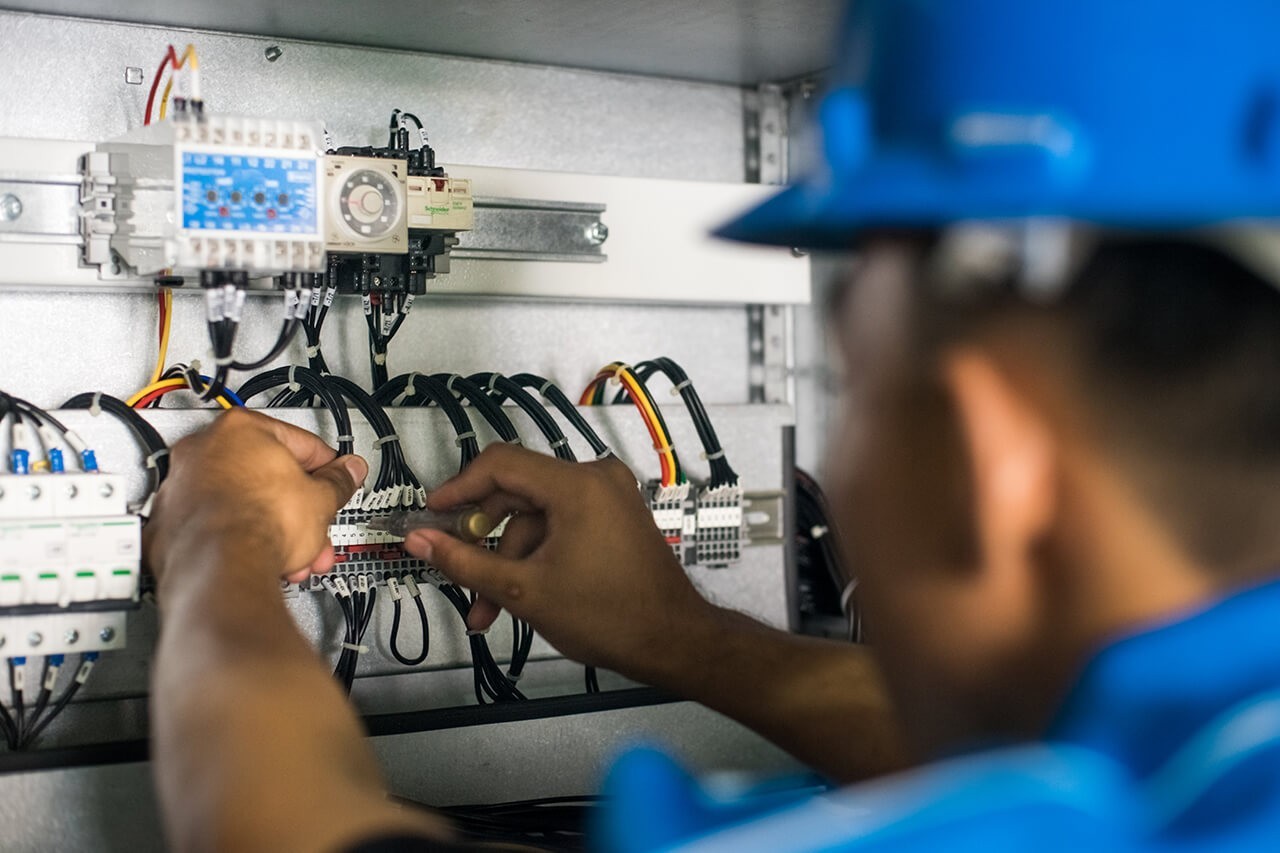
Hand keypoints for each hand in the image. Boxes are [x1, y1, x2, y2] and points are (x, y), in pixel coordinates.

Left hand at [144, 409, 367, 588]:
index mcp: (242, 429)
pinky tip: (262, 558)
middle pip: (265, 476)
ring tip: (297, 554)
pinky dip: (237, 539)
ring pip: (240, 504)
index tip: (333, 480)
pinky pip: (214, 525)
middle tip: (315, 524)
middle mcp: (203, 450)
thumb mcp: (320, 499)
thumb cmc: (259, 524)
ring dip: (273, 528)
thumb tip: (347, 472)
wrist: (222, 570)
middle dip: (297, 508)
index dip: (324, 467)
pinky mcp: (168, 523)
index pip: (298, 442)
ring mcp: (181, 486)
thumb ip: (337, 481)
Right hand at [400, 443, 712, 678]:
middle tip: (454, 569)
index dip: (459, 487)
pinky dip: (538, 556)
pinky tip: (519, 598)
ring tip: (487, 611)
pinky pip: (562, 525)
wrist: (673, 641)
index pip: (501, 464)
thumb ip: (466, 561)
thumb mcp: (524, 591)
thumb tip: (417, 539)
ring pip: (538, 517)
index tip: (430, 515)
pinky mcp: (616, 517)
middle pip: (518, 492)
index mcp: (577, 484)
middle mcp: (596, 477)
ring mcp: (609, 496)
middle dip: (484, 538)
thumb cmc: (603, 615)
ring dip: (509, 559)